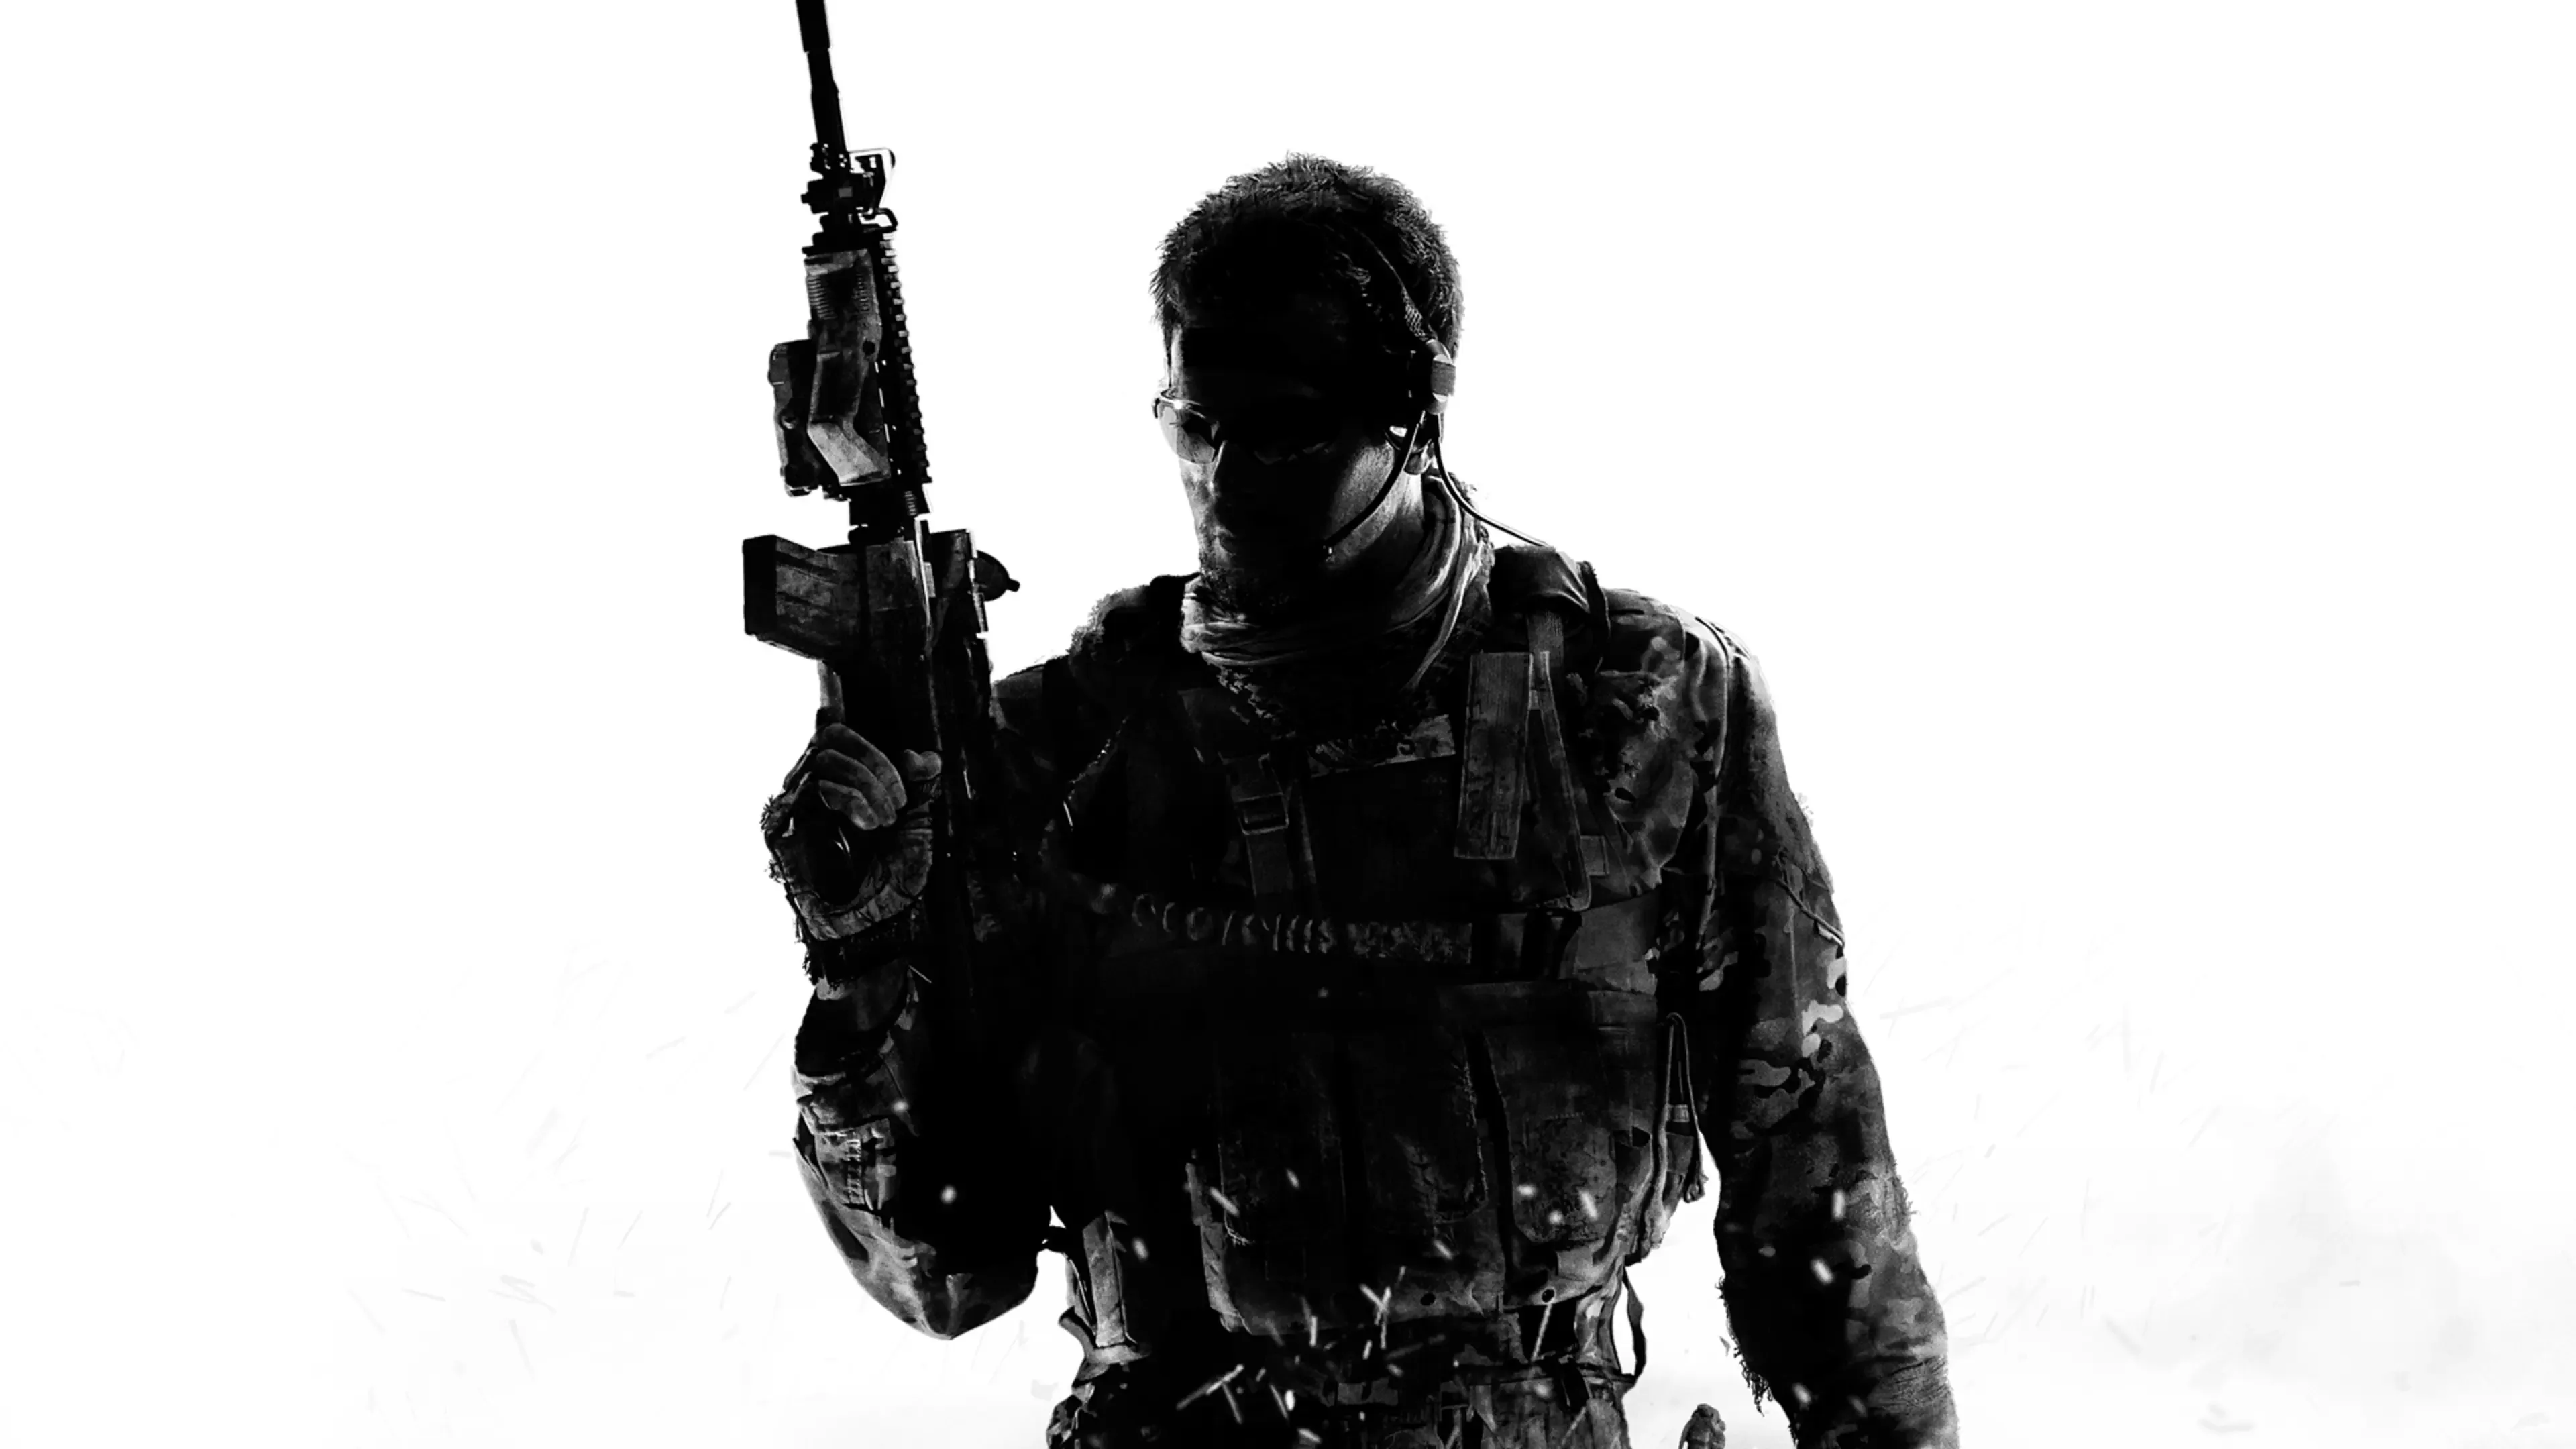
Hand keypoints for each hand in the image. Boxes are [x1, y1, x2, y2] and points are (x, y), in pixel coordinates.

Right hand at [763, 719, 941, 940]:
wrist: (874, 927)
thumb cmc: (891, 881)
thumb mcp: (916, 827)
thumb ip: (920, 788)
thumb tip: (925, 756)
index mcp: (839, 786)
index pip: (837, 736)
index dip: (861, 739)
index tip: (893, 765)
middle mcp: (811, 792)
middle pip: (829, 738)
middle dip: (873, 764)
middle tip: (897, 804)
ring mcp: (793, 810)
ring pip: (821, 759)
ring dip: (865, 783)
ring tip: (885, 820)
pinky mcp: (781, 830)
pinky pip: (809, 788)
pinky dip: (847, 797)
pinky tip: (867, 825)